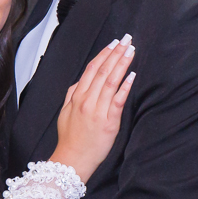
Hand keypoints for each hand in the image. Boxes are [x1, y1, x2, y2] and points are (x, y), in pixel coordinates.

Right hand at [50, 35, 135, 181]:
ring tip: (131, 51)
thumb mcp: (65, 112)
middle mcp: (87, 100)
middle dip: (116, 53)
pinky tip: (132, 74)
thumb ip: (73, 94)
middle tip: (127, 39)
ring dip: (122, 64)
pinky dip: (125, 86)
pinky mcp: (109, 122)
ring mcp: (98, 110)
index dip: (104, 54)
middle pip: (103, 71)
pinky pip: (117, 100)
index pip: (92, 69)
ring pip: (111, 81)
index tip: (114, 42)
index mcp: (77, 96)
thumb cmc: (70, 137)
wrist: (73, 159)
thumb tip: (81, 80)